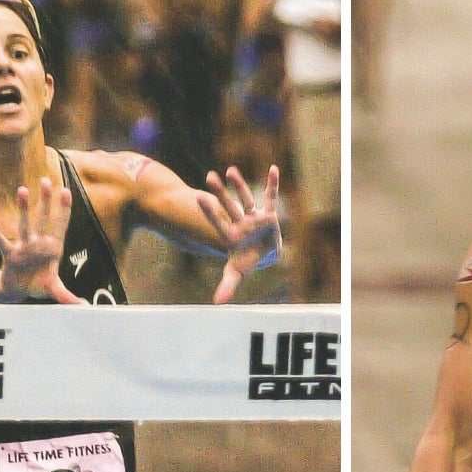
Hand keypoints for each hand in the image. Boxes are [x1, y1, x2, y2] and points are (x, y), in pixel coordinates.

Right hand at [0, 176, 83, 304]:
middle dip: (45, 201)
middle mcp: (38, 243)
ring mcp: (24, 247)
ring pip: (24, 224)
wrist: (20, 289)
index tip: (66, 191)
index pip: (60, 225)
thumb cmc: (38, 284)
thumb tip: (81, 306)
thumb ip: (66, 296)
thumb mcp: (54, 289)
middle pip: (43, 218)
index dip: (64, 209)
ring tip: (23, 189)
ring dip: (23, 208)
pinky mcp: (10, 255)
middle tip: (46, 180)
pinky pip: (1, 242)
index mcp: (53, 248)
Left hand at [198, 164, 282, 303]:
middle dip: (220, 192)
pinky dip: (273, 183)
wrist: (260, 253)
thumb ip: (228, 285)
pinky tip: (272, 168)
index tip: (199, 197)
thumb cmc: (247, 260)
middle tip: (209, 177)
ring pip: (245, 198)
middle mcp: (240, 223)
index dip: (210, 211)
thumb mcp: (237, 272)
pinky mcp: (267, 214)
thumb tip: (217, 303)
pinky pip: (270, 196)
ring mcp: (253, 216)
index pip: (218, 222)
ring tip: (230, 170)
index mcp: (232, 235)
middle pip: (229, 206)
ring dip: (239, 184)